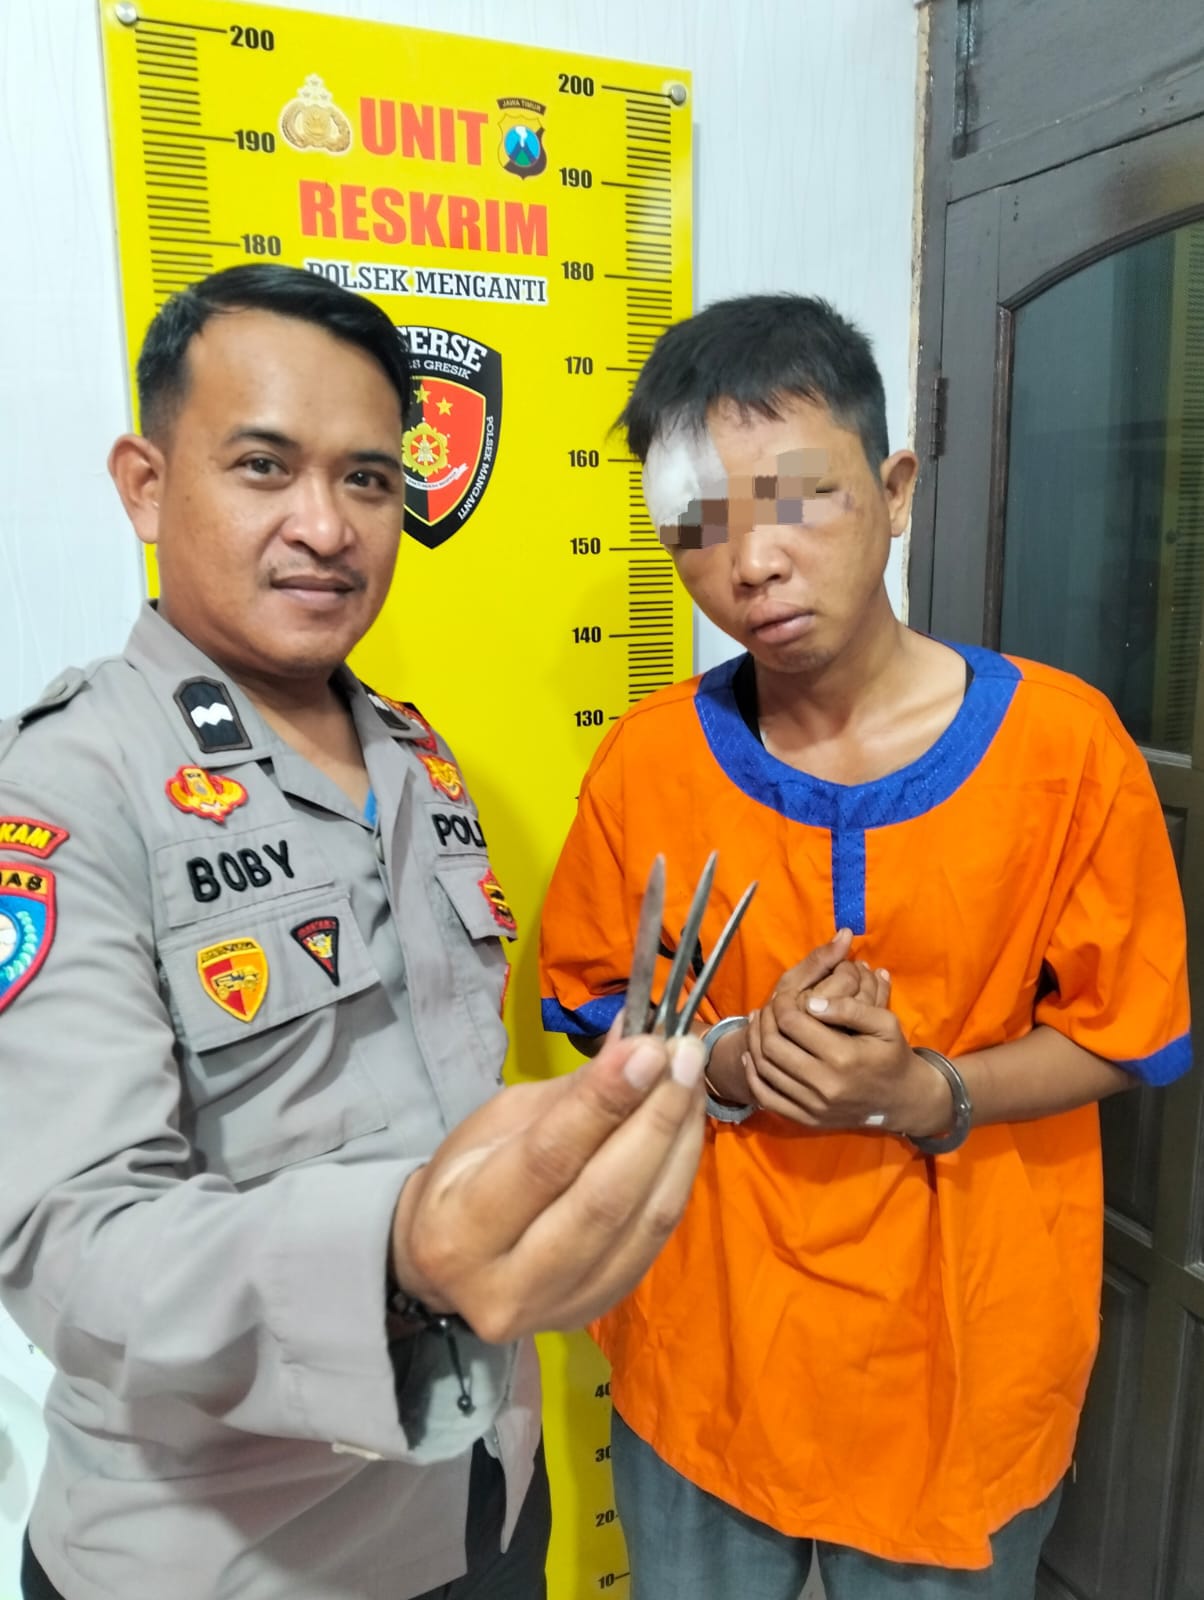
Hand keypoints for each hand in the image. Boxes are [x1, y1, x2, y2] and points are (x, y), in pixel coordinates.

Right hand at [389, 1024, 705, 1342]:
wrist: (449, 1268)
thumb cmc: (465, 1180)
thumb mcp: (498, 1124)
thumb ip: (572, 1093)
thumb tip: (635, 1041)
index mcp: (460, 1230)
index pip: (546, 1160)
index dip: (604, 1101)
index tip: (648, 1048)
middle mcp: (507, 1284)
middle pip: (603, 1199)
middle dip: (655, 1118)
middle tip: (684, 1057)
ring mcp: (560, 1308)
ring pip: (642, 1223)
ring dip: (679, 1144)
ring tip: (692, 1083)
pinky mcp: (601, 1309)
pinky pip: (656, 1240)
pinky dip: (679, 1178)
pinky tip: (687, 1130)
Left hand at [705, 929, 882, 1102]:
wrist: (900, 1100)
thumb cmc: (892, 1055)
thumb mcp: (885, 1023)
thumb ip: (851, 1008)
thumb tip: (811, 1002)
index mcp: (843, 1056)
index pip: (792, 1022)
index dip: (782, 1003)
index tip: (785, 995)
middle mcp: (824, 1084)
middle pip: (772, 1045)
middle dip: (765, 1020)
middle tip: (768, 1007)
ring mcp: (813, 1106)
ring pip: (765, 1069)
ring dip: (754, 1041)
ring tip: (759, 1023)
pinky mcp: (806, 1119)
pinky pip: (767, 1097)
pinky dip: (753, 1074)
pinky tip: (752, 1055)